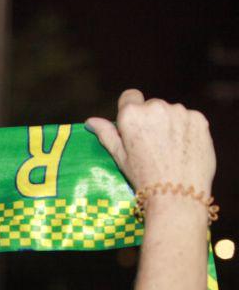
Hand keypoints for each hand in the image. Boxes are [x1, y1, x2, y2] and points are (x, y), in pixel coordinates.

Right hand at [85, 89, 215, 196]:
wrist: (176, 194)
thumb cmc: (143, 177)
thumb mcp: (120, 157)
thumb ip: (106, 134)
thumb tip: (91, 121)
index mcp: (132, 115)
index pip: (130, 96)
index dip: (130, 110)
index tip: (134, 127)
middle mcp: (155, 107)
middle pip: (151, 105)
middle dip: (151, 119)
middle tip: (152, 145)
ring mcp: (179, 112)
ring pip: (171, 112)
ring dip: (169, 123)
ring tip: (169, 149)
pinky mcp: (199, 120)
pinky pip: (189, 119)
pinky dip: (186, 129)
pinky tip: (183, 148)